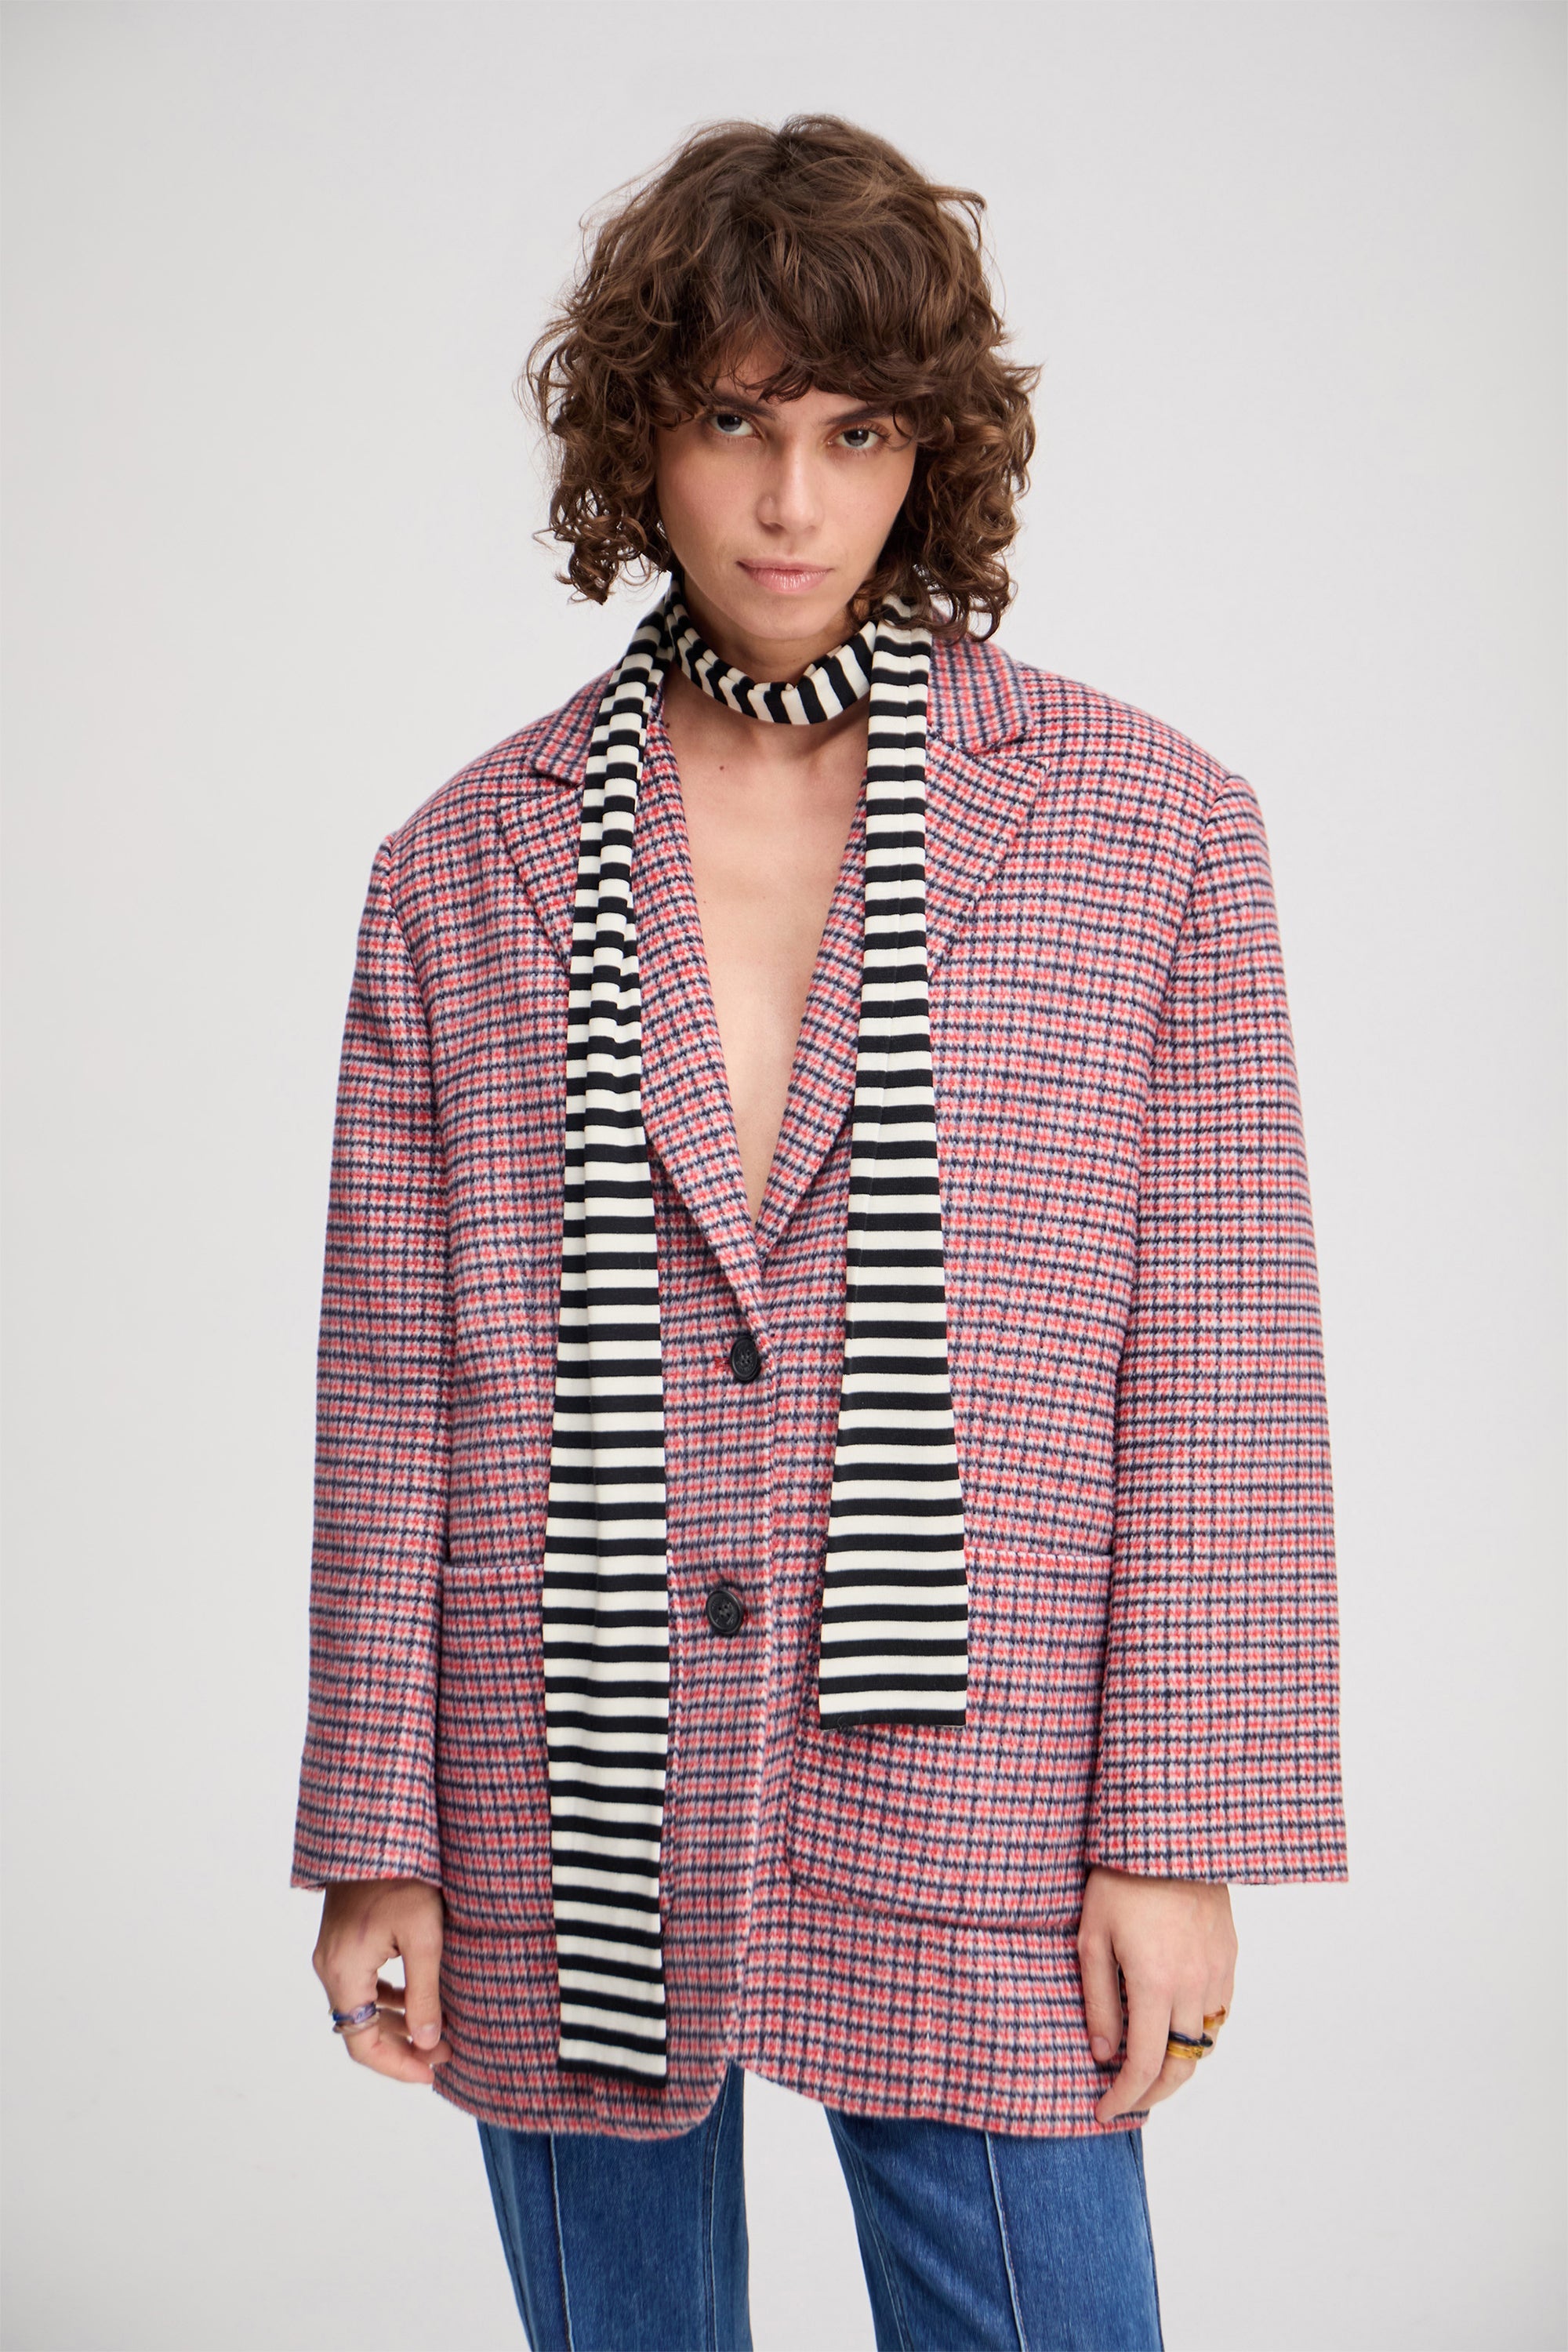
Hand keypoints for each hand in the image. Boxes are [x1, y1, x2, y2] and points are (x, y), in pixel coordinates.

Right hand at [312, 1878, 451, 2085]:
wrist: (375, 1831)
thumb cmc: (402, 1877)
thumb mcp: (424, 1936)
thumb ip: (424, 1993)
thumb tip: (428, 2043)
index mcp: (344, 1972)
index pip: (361, 2043)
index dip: (396, 2065)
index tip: (431, 2073)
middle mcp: (330, 1967)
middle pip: (361, 2029)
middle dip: (404, 2046)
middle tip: (445, 2052)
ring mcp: (333, 1954)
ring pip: (361, 2008)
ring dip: (397, 2023)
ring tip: (438, 2032)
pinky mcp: (342, 1941)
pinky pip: (361, 1985)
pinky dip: (387, 2000)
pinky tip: (416, 2000)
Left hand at [1076, 1866, 1235, 2124]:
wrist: (1170, 1832)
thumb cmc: (1121, 1878)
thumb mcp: (1092, 1939)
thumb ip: (1098, 2001)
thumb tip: (1103, 2053)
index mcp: (1156, 1984)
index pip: (1145, 2066)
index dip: (1124, 2097)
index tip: (1104, 2109)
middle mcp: (1195, 1986)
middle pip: (1182, 2066)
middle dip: (1153, 2094)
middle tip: (1126, 2100)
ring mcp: (1218, 1972)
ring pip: (1205, 2042)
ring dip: (1178, 2065)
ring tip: (1148, 2069)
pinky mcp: (1229, 1956)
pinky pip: (1218, 2012)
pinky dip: (1198, 2032)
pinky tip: (1174, 2026)